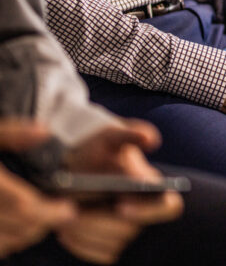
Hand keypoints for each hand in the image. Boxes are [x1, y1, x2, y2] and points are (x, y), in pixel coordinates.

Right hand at [0, 120, 76, 257]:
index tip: (68, 209)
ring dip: (25, 235)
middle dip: (43, 223)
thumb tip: (44, 132)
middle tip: (59, 214)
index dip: (50, 212)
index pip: (23, 206)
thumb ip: (12, 132)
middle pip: (18, 228)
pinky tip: (14, 228)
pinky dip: (7, 242)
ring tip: (40, 220)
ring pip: (4, 243)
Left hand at [58, 123, 182, 264]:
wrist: (75, 168)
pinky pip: (100, 254)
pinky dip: (81, 244)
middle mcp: (146, 213)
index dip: (147, 211)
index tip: (121, 207)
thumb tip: (150, 139)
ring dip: (86, 233)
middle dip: (100, 222)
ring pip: (114, 246)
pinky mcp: (111, 246)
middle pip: (131, 230)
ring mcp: (129, 233)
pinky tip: (67, 231)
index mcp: (156, 188)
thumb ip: (131, 133)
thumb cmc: (98, 151)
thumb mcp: (113, 137)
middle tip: (74, 214)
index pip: (169, 207)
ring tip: (65, 219)